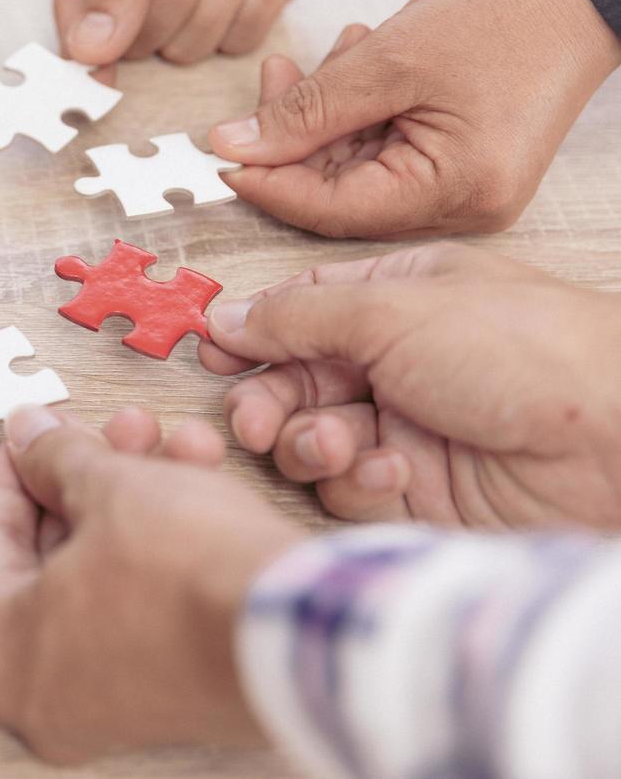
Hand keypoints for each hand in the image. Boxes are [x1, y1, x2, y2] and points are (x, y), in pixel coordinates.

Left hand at [0, 405, 301, 763]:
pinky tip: (200, 474)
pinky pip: (147, 598)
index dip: (12, 470)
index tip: (29, 433)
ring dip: (137, 493)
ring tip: (168, 438)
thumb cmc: (185, 575)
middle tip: (107, 429)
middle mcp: (47, 694)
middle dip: (88, 475)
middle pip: (52, 554)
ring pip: (107, 568)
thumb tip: (28, 433)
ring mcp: (112, 701)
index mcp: (0, 655)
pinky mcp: (172, 692)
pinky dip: (167, 538)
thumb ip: (54, 456)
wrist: (301, 633)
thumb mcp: (106, 487)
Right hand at [200, 243, 620, 527]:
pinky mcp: (416, 492)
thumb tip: (226, 315)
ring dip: (307, 441)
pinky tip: (391, 471)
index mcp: (399, 296)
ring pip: (311, 439)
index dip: (253, 331)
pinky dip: (356, 481)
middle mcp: (398, 362)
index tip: (211, 351)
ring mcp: (407, 428)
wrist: (615, 447)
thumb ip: (298, 316)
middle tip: (249, 417)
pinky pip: (348, 488)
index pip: (302, 310)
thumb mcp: (393, 308)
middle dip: (266, 399)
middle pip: (294, 380)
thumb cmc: (527, 353)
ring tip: (333, 442)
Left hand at [208, 0, 620, 237]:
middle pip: (340, 196)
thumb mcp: (387, 60)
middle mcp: (464, 211)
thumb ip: (304, 111)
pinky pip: (388, 158)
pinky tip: (355, 62)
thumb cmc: (503, 14)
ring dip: (329, 118)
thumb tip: (232, 146)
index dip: (267, 181)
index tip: (220, 150)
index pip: (328, 209)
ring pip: (359, 174)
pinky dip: (362, 117)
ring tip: (331, 53)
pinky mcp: (464, 171)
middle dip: (297, 139)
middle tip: (273, 78)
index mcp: (453, 191)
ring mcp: (467, 195)